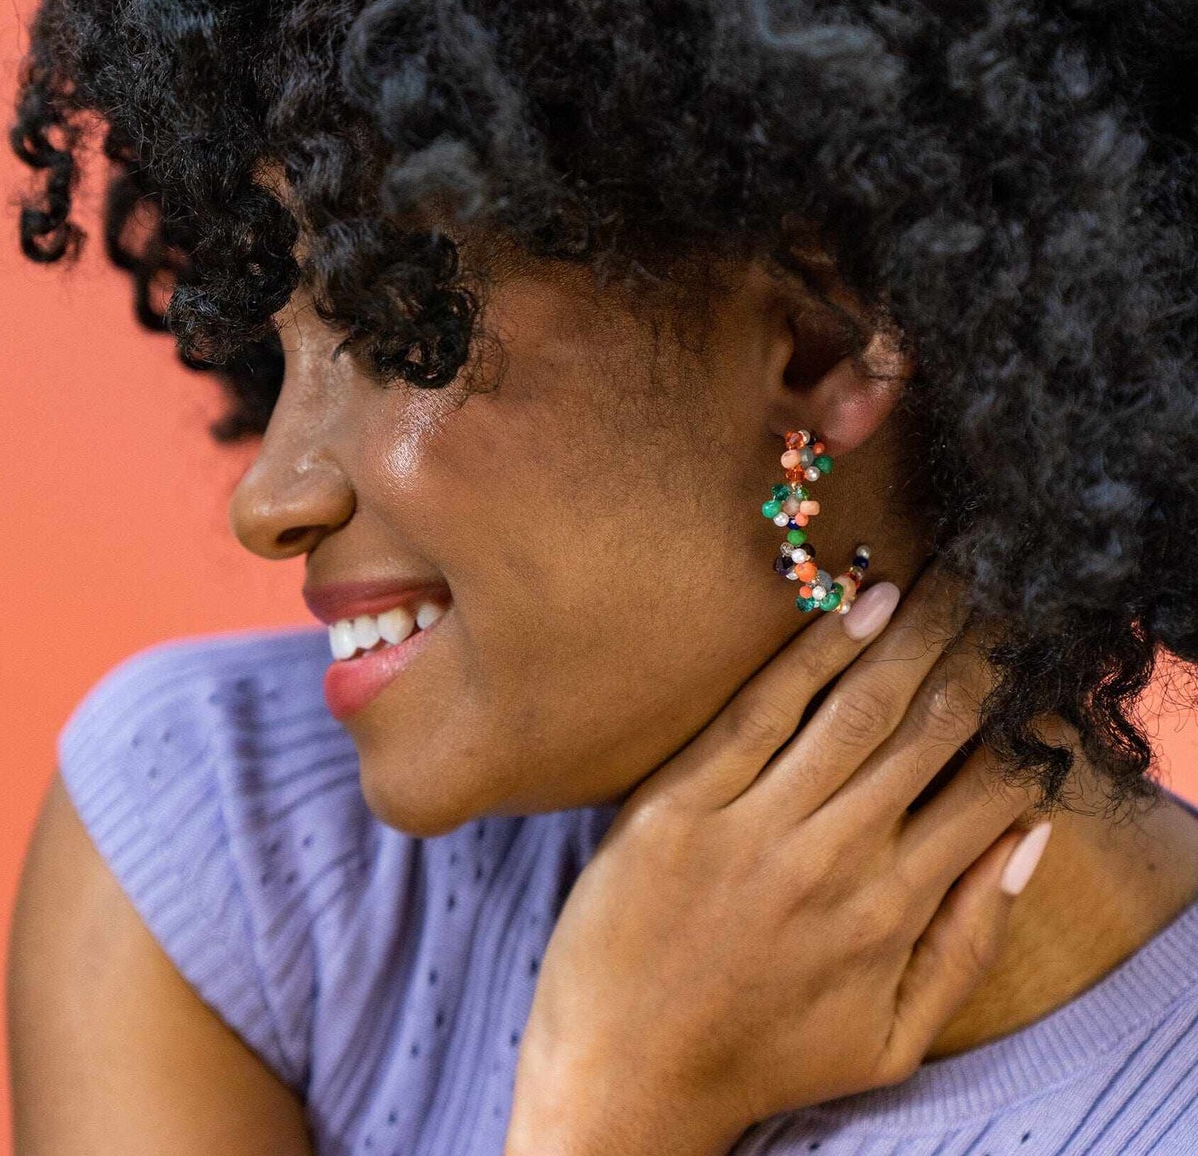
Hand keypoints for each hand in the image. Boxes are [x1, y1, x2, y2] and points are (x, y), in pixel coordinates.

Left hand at [504, 563, 1058, 1155]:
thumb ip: (968, 943)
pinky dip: (811, 657)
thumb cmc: (763, 1057)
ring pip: (852, 712)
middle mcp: (833, 859)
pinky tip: (854, 610)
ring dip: (908, 638)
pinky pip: (757, 714)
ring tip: (943, 581)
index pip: (983, 794)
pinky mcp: (677, 806)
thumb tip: (1031, 842)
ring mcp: (752, 827)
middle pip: (923, 732)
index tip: (1032, 670)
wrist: (625, 1076)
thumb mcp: (894, 1039)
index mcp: (891, 912)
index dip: (1018, 724)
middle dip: (971, 655)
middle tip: (998, 594)